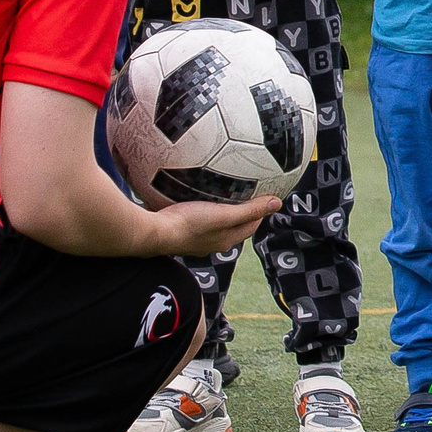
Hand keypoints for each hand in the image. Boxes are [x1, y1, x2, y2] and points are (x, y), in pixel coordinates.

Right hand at [148, 194, 276, 258]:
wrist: (154, 232)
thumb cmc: (189, 224)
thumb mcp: (224, 214)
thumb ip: (250, 210)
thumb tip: (277, 204)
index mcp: (227, 240)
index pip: (251, 225)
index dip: (260, 210)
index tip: (265, 194)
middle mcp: (213, 242)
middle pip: (234, 224)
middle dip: (242, 209)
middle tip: (246, 190)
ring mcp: (196, 238)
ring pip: (216, 222)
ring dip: (222, 208)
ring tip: (223, 191)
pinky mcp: (181, 230)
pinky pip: (198, 218)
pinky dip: (203, 208)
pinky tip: (196, 196)